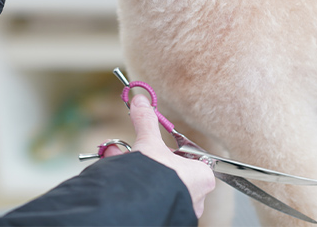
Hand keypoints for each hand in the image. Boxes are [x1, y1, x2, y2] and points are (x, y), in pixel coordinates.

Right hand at [104, 94, 214, 217]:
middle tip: (130, 149)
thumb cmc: (157, 176)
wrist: (140, 205)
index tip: (156, 146)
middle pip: (170, 172)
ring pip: (159, 184)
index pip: (190, 159)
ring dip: (138, 170)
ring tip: (115, 156)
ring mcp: (179, 208)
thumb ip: (146, 122)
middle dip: (146, 158)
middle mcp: (196, 196)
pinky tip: (116, 175)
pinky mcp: (164, 216)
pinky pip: (152, 197)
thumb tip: (140, 101)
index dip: (171, 151)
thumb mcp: (149, 142)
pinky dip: (135, 186)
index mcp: (202, 176)